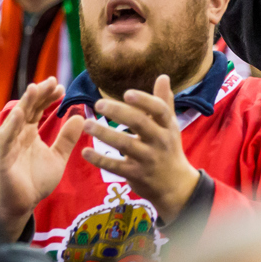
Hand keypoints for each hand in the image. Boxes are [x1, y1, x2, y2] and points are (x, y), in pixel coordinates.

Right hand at [0, 78, 83, 236]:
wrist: (22, 206)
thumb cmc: (36, 182)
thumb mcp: (58, 157)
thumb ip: (67, 138)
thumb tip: (79, 116)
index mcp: (29, 133)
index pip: (37, 109)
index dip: (48, 97)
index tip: (62, 87)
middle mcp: (17, 135)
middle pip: (27, 109)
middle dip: (39, 94)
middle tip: (53, 81)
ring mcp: (8, 144)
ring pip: (16, 119)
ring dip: (24, 103)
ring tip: (35, 88)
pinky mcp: (1, 157)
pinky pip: (5, 138)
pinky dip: (12, 125)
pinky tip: (20, 113)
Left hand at [81, 74, 199, 223]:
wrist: (175, 185)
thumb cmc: (168, 149)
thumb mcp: (170, 126)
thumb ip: (164, 102)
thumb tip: (163, 76)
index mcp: (168, 126)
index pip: (159, 110)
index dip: (144, 101)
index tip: (126, 92)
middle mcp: (159, 141)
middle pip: (140, 123)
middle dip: (119, 112)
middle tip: (99, 103)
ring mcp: (148, 159)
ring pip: (125, 144)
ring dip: (105, 133)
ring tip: (87, 124)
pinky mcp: (136, 174)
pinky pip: (116, 166)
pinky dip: (100, 160)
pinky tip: (85, 152)